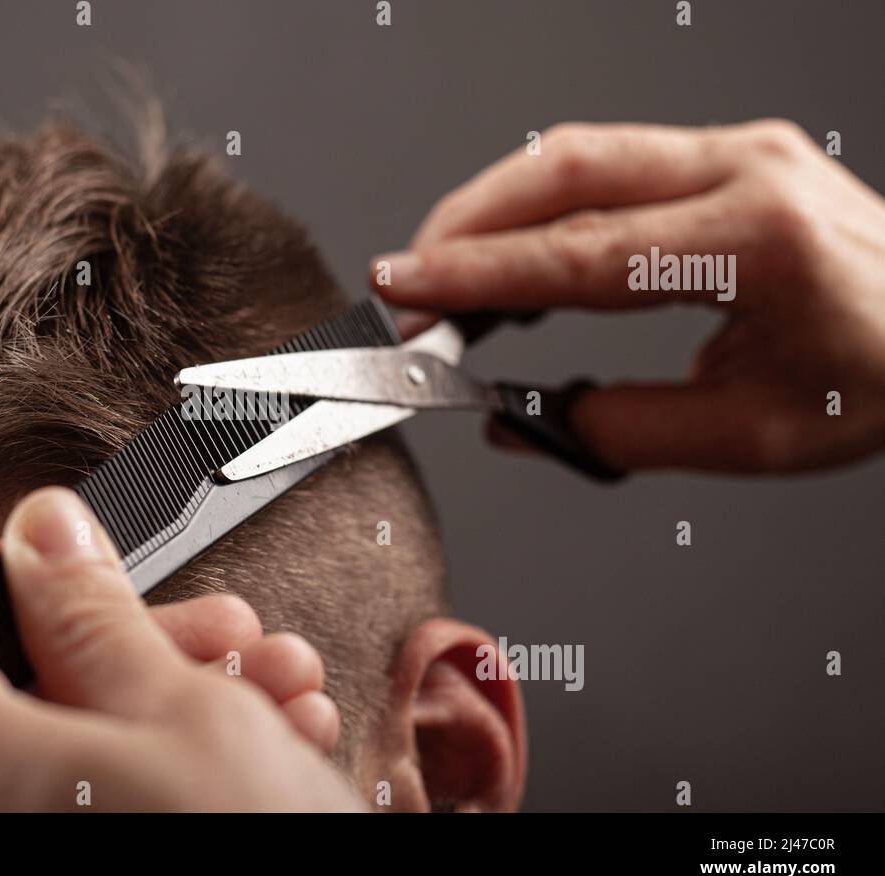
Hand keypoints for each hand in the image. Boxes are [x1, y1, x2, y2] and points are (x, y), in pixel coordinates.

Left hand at [0, 487, 362, 811]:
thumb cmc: (233, 858)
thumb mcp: (181, 712)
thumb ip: (88, 607)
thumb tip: (43, 531)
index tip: (68, 567)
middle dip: (120, 638)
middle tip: (217, 633)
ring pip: (44, 746)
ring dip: (159, 704)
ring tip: (271, 697)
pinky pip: (59, 805)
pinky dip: (143, 773)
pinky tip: (253, 758)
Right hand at [372, 119, 884, 472]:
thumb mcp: (753, 435)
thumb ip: (618, 429)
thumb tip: (519, 419)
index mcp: (758, 240)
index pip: (580, 254)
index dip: (477, 275)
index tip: (407, 292)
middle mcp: (745, 170)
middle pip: (563, 171)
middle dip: (464, 225)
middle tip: (406, 287)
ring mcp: (736, 152)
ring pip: (577, 156)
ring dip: (493, 212)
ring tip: (442, 281)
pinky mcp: (723, 160)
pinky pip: (607, 168)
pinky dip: (539, 210)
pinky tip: (510, 260)